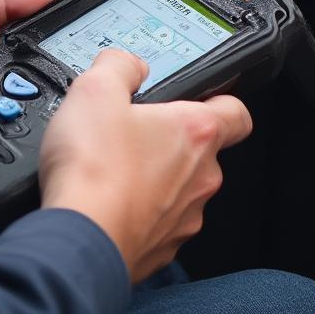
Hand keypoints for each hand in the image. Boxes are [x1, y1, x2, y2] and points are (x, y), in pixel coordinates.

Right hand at [39, 49, 252, 282]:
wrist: (77, 240)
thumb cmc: (93, 169)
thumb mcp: (96, 89)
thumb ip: (120, 66)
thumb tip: (128, 63)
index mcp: (196, 133)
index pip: (237, 112)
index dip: (220, 99)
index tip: (200, 97)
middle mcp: (201, 177)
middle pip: (202, 151)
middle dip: (169, 140)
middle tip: (132, 131)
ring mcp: (184, 218)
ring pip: (180, 189)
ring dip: (154, 177)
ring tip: (112, 167)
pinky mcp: (161, 250)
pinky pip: (157, 223)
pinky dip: (137, 211)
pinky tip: (106, 199)